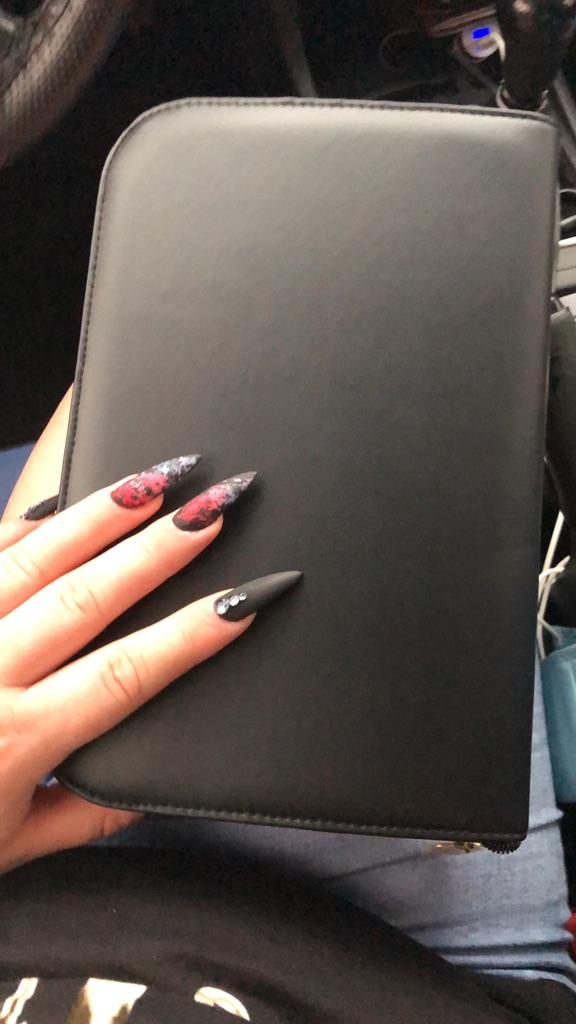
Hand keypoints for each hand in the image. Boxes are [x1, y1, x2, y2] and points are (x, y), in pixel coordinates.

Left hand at [0, 457, 297, 873]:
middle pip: (87, 596)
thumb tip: (149, 789)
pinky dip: (26, 527)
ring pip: (33, 559)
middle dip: (161, 546)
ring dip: (100, 516)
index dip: (193, 634)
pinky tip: (63, 505)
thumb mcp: (9, 849)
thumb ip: (86, 817)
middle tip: (215, 503)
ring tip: (157, 477)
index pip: (127, 673)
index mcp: (17, 740)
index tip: (245, 598)